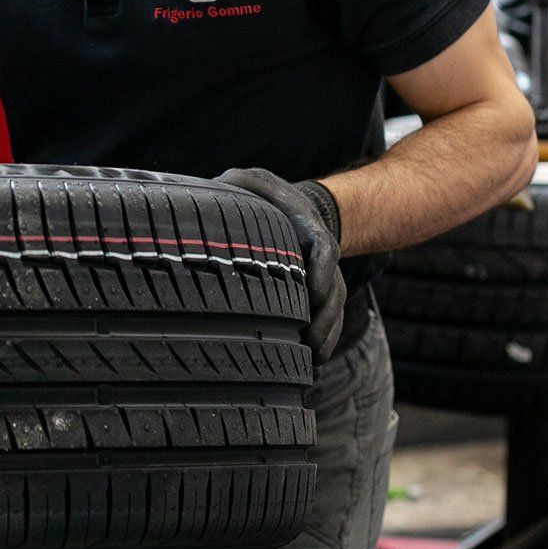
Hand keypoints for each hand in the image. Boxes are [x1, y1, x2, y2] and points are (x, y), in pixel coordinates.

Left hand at [215, 168, 347, 361]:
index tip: (314, 292)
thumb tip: (214, 187)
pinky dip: (322, 343)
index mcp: (305, 228)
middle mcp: (320, 257)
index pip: (323, 248)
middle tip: (309, 341)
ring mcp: (323, 278)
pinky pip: (328, 322)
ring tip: (311, 362)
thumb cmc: (262, 197)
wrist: (288, 209)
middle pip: (332, 290)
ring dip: (324, 337)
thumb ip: (236, 182)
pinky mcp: (318, 297)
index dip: (322, 270)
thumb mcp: (250, 181)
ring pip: (333, 311)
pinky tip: (310, 367)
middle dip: (325, 317)